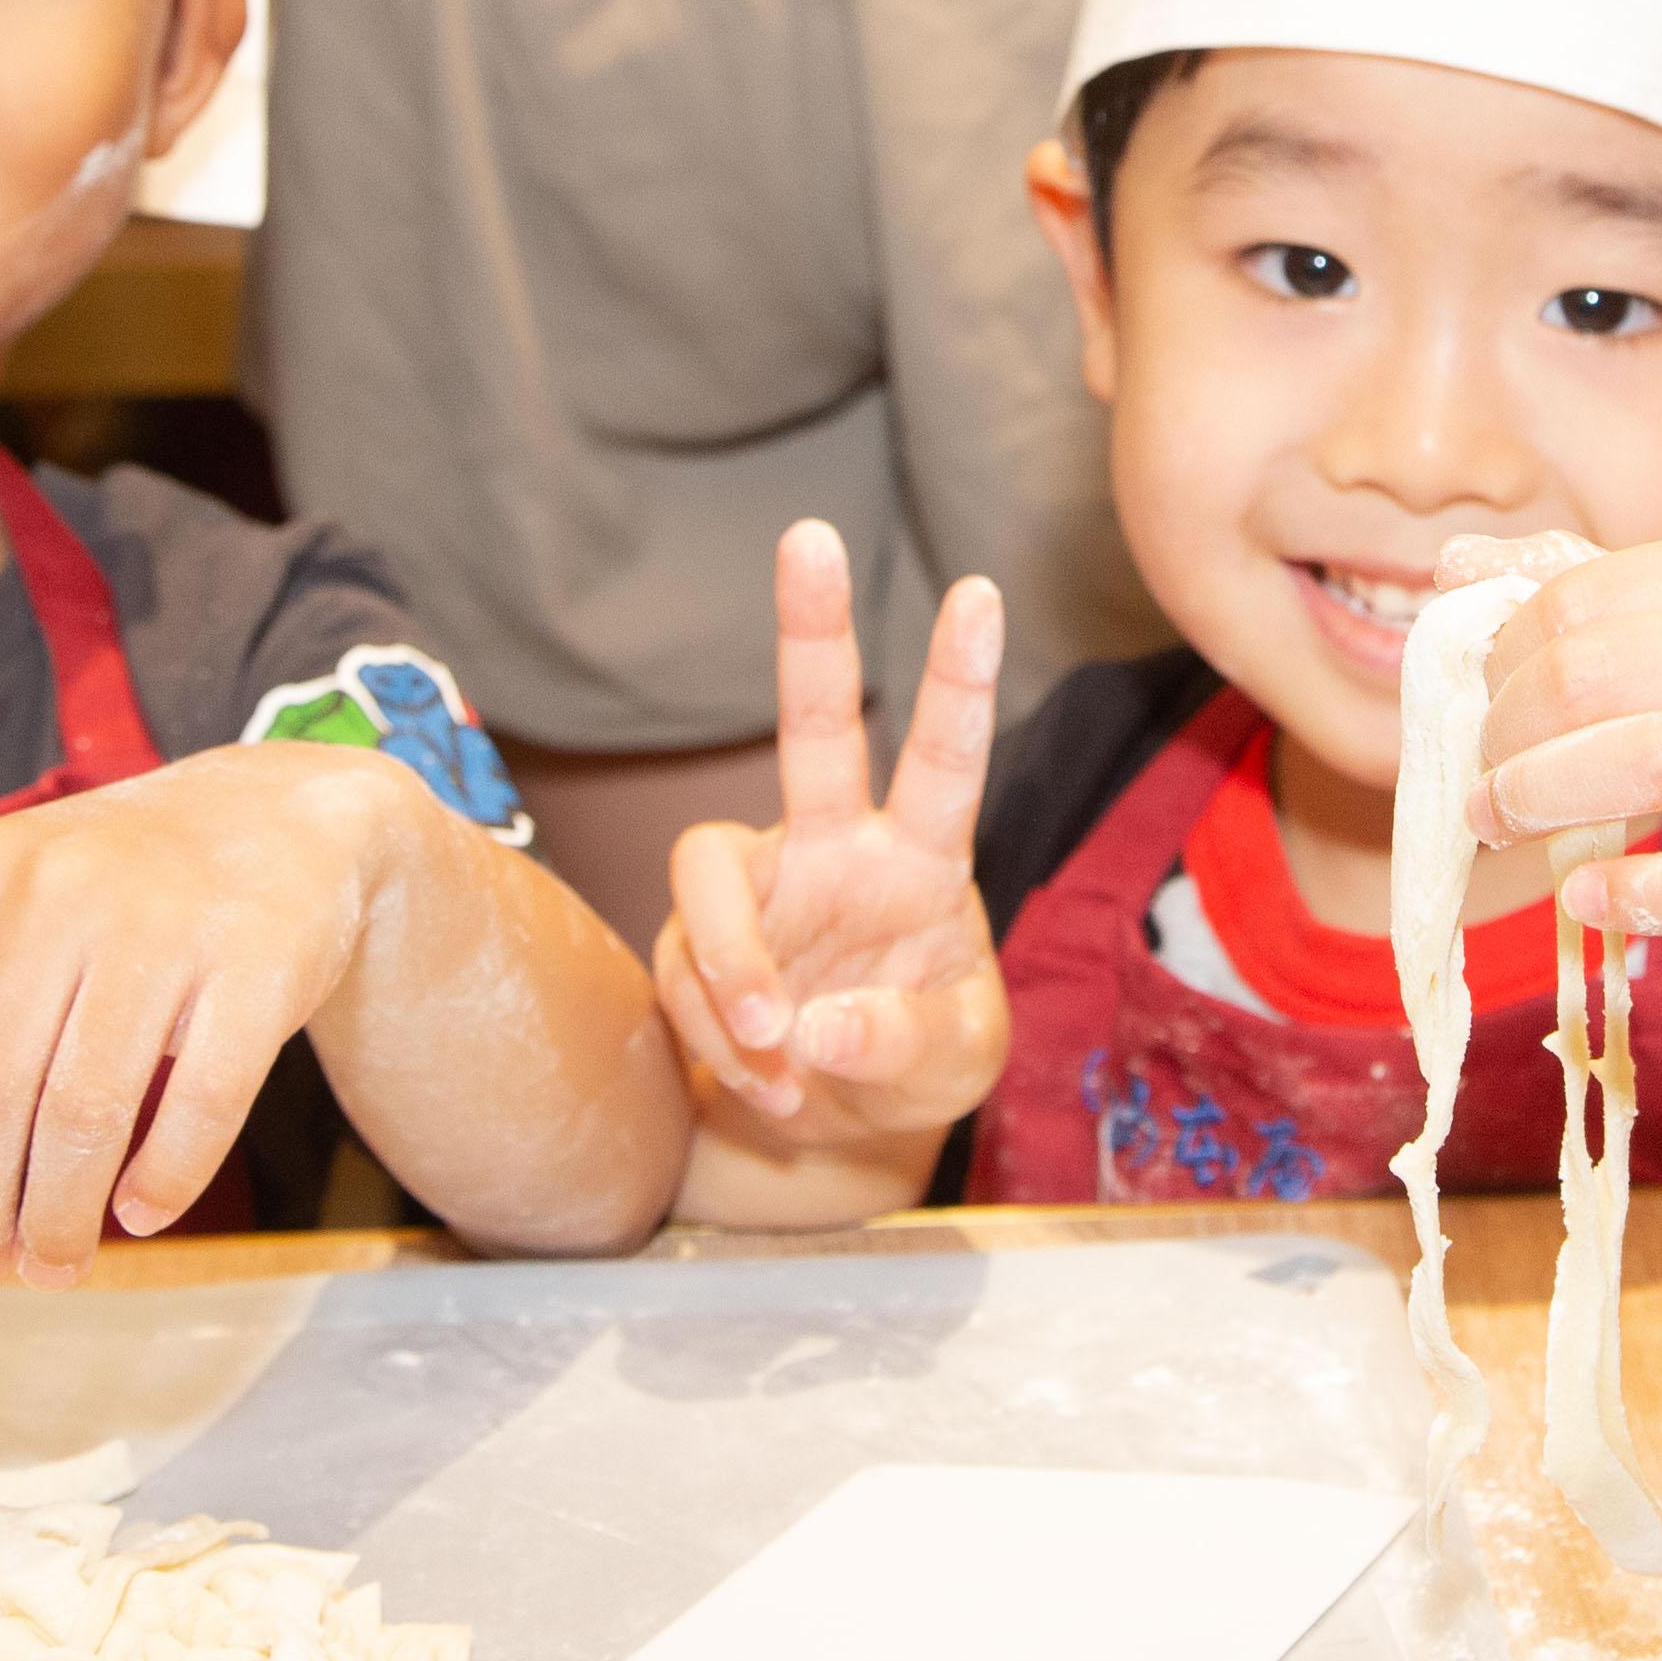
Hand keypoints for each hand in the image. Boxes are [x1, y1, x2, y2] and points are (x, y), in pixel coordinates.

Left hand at [0, 738, 458, 1284]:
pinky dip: (165, 1181)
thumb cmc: (116, 900)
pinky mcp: (259, 961)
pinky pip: (201, 1104)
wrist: (281, 815)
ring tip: (54, 1265)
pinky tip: (141, 1214)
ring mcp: (163, 920)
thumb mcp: (6, 936)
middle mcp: (55, 887)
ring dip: (58, 1218)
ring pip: (82, 1113)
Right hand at [653, 522, 1007, 1158]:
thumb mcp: (954, 1068)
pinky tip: (767, 1087)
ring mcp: (758, 887)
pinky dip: (714, 1034)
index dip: (958, 681)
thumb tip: (815, 1025)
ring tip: (776, 1056)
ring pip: (705, 871)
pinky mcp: (692, 939)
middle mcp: (834, 848)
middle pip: (814, 725)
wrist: (835, 1127)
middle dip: (812, 630)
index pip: (945, 761)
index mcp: (922, 861)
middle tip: (813, 534)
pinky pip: (681, 970)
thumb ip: (904, 1044)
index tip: (980, 590)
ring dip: (732, 969)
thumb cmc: (915, 1066)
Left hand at [1461, 534, 1661, 1012]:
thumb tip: (1454, 567)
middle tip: (1483, 783)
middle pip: (1601, 669)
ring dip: (1545, 796)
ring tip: (1499, 826)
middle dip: (1509, 730)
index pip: (1586, 594)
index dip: (1504, 655)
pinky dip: (1641, 895)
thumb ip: (1593, 605)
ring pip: (1654, 755)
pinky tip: (1586, 898)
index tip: (1482, 708)